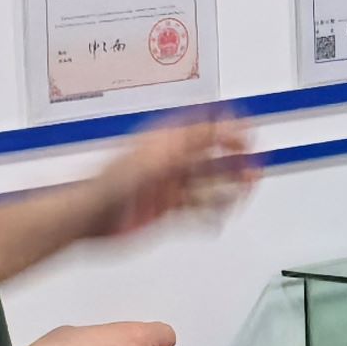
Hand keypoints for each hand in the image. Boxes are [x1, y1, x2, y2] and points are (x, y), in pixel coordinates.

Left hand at [85, 112, 257, 242]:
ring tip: (248, 188)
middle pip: (211, 157)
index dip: (227, 128)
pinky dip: (213, 213)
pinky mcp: (166, 210)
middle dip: (236, 158)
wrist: (90, 217)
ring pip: (208, 184)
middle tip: (256, 163)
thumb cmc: (108, 184)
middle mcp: (169, 163)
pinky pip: (197, 209)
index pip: (203, 129)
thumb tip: (214, 127)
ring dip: (230, 186)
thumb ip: (186, 145)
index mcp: (164, 143)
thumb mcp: (153, 159)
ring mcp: (168, 187)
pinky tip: (224, 215)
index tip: (248, 131)